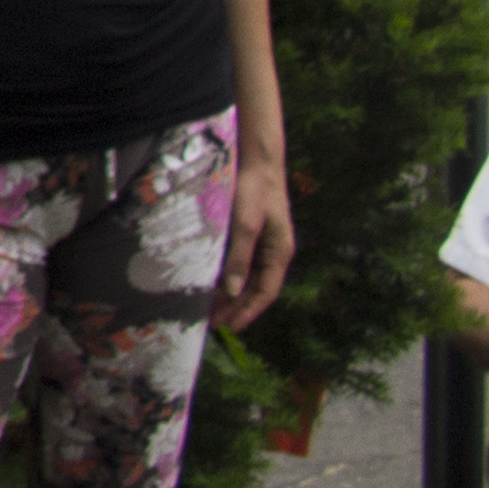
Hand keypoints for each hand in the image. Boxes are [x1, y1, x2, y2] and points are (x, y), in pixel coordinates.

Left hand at [217, 149, 296, 335]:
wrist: (256, 160)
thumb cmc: (254, 190)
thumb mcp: (246, 225)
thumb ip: (240, 257)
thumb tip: (235, 291)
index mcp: (279, 253)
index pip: (265, 293)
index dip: (248, 312)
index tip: (231, 327)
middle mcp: (272, 252)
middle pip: (255, 288)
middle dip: (236, 307)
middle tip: (214, 323)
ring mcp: (261, 243)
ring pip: (246, 277)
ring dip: (230, 293)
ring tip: (209, 308)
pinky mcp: (249, 234)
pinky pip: (239, 262)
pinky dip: (226, 275)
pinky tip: (210, 281)